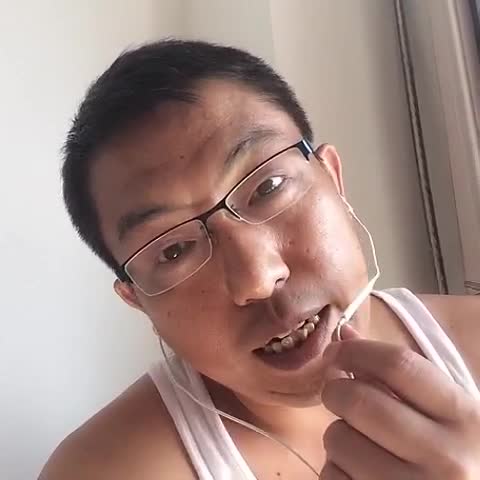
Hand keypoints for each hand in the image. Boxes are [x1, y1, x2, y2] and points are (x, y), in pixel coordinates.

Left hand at [319, 325, 479, 479]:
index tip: (336, 352)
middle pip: (358, 400)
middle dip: (335, 390)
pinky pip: (331, 475)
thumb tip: (343, 336)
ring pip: (338, 438)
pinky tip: (360, 470)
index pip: (398, 364)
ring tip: (362, 442)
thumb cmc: (454, 452)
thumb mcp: (443, 410)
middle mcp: (444, 457)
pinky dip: (335, 468)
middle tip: (339, 394)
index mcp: (462, 417)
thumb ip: (397, 373)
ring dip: (338, 433)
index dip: (356, 351)